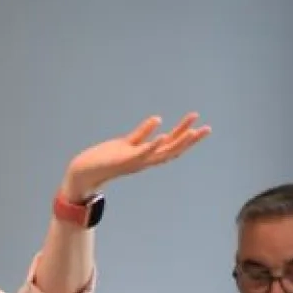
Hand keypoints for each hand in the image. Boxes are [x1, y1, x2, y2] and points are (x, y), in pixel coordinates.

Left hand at [62, 113, 210, 198]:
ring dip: (177, 141)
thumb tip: (157, 119)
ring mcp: (136, 161)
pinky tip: (162, 134)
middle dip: (190, 139)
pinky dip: (152, 144)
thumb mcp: (127, 143)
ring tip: (192, 130)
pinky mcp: (124, 159)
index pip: (172, 146)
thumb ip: (142, 133)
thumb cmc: (105, 158)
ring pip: (162, 152)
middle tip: (207, 128)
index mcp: (146, 156)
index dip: (188, 138)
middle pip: (173, 150)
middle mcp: (144, 160)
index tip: (202, 127)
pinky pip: (141, 151)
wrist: (84, 172)